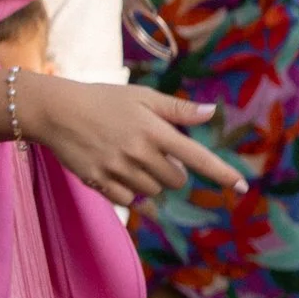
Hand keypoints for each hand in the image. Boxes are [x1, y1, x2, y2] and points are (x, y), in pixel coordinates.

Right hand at [23, 75, 245, 206]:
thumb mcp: (142, 98)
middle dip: (173, 170)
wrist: (56, 111)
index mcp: (154, 130)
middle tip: (154, 151)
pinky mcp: (99, 182)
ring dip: (152, 180)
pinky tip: (117, 170)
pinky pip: (130, 200)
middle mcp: (139, 152)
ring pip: (154, 191)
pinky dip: (131, 191)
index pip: (197, 156)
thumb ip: (177, 109)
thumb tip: (212, 112)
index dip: (221, 173)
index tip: (242, 186)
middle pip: (176, 179)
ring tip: (131, 157)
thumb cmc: (104, 100)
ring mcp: (118, 169)